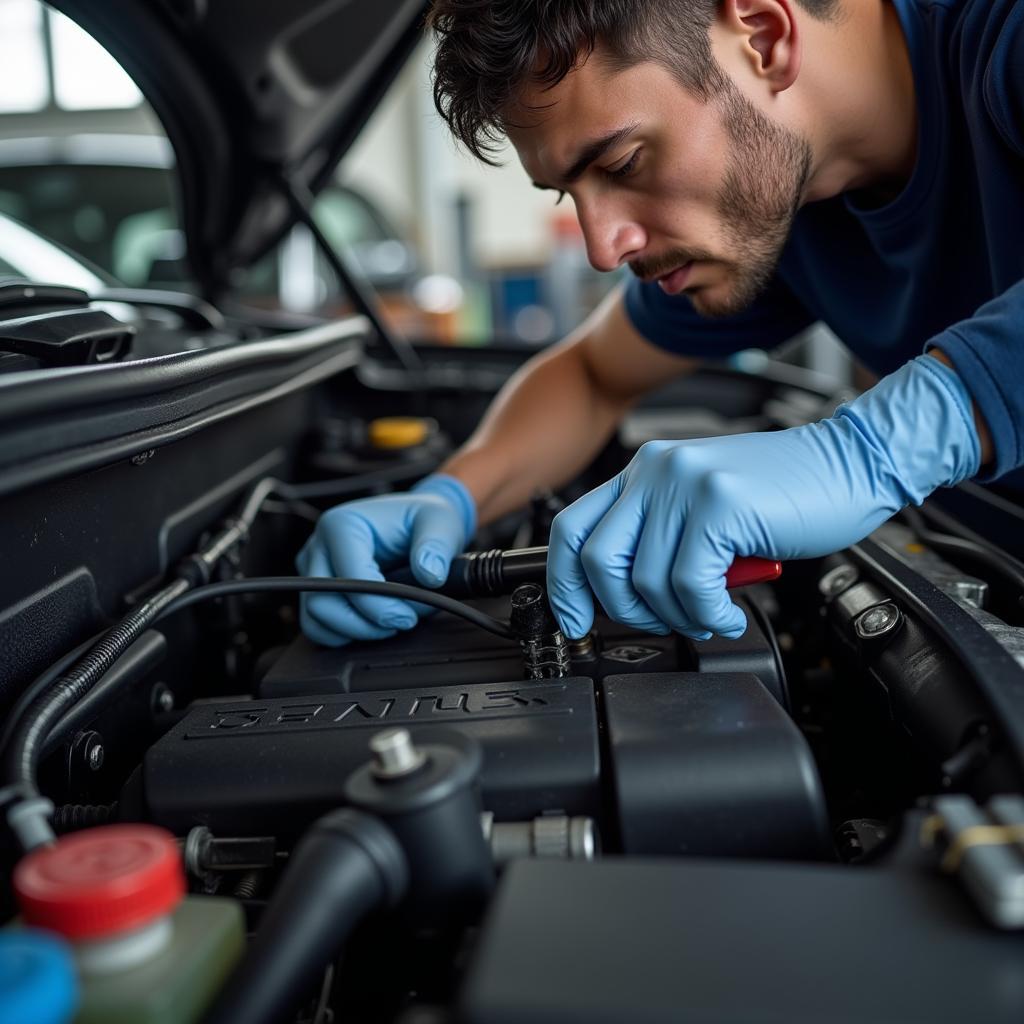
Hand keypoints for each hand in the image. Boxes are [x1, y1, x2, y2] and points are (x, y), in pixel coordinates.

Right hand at [296, 474, 474, 645]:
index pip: (349, 579)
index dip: (380, 607)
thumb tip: (430, 576)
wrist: (413, 524)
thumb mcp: (439, 521)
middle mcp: (318, 545)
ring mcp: (311, 568)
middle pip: (321, 604)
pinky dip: (343, 635)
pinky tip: (373, 625)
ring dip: (354, 633)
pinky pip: (316, 626)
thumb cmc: (421, 520)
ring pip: (315, 621)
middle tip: (400, 623)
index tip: (409, 617)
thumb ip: (436, 546)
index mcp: (341, 524)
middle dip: (364, 625)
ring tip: (389, 624)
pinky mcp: (314, 589)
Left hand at [547, 355, 979, 639]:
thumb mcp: (706, 507)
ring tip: (708, 614)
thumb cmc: (785, 493)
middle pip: (595, 560)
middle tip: (662, 622)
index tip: (576, 619)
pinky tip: (727, 612)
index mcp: (644, 471)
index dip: (564, 584)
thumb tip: (628, 598)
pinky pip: (688, 585)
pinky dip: (706, 614)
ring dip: (676, 616)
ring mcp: (684, 484)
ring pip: (643, 581)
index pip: (571, 528)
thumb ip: (663, 538)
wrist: (852, 463)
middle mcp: (654, 471)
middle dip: (623, 610)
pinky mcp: (719, 504)